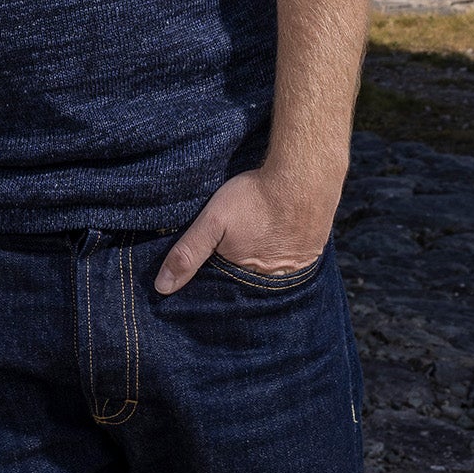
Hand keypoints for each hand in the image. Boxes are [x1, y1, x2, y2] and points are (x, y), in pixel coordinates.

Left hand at [154, 165, 335, 294]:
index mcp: (248, 281)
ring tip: (253, 247)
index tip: (207, 272)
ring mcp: (297, 271)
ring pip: (272, 277)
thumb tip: (162, 288)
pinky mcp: (311, 254)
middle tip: (233, 254)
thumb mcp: (213, 222)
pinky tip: (275, 239)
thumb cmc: (256, 198)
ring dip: (261, 268)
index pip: (226, 295)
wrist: (303, 177)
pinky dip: (281, 256)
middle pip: (249, 287)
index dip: (215, 284)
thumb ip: (188, 254)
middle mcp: (275, 284)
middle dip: (237, 277)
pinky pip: (292, 264)